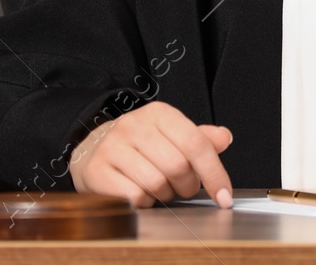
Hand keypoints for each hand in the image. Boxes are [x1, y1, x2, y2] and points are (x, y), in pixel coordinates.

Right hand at [68, 100, 234, 207]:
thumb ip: (200, 139)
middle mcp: (133, 125)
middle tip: (182, 187)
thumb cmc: (139, 145)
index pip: (196, 143)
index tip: (224, 197)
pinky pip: (133, 197)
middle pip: (178, 166)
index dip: (214, 173)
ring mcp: (112, 147)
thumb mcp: (171, 134)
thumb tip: (224, 138)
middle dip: (187, 186)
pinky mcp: (96, 171)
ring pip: (156, 183)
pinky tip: (139, 193)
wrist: (91, 148)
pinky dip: (143, 202)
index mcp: (159, 113)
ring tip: (159, 188)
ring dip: (165, 195)